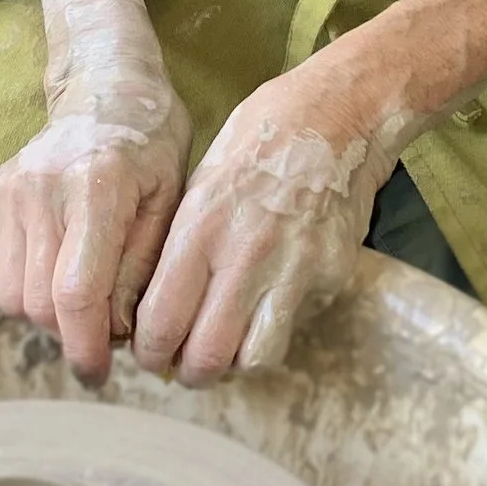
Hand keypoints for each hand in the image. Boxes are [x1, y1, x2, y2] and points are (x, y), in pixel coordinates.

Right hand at [0, 60, 190, 383]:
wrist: (105, 86)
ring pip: (14, 296)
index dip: (85, 345)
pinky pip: (2, 271)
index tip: (100, 373)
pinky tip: (62, 265)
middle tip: (106, 328)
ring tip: (85, 294)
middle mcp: (42, 188)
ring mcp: (10, 190)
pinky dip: (30, 286)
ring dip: (49, 314)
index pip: (76, 292)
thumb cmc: (151, 144)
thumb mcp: (171, 200)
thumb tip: (119, 334)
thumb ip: (143, 268)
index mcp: (97, 187)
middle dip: (72, 333)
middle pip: (40, 303)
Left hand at [131, 67, 401, 384]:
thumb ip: (182, 243)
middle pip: (204, 355)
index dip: (149, 349)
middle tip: (185, 363)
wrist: (338, 114)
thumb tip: (161, 303)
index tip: (150, 350)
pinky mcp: (329, 276)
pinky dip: (276, 331)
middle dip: (188, 371)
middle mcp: (243, 255)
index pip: (160, 321)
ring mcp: (292, 269)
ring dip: (234, 363)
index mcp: (200, 228)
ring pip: (252, 359)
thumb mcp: (202, 182)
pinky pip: (294, 328)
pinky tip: (269, 307)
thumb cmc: (261, 138)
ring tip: (227, 348)